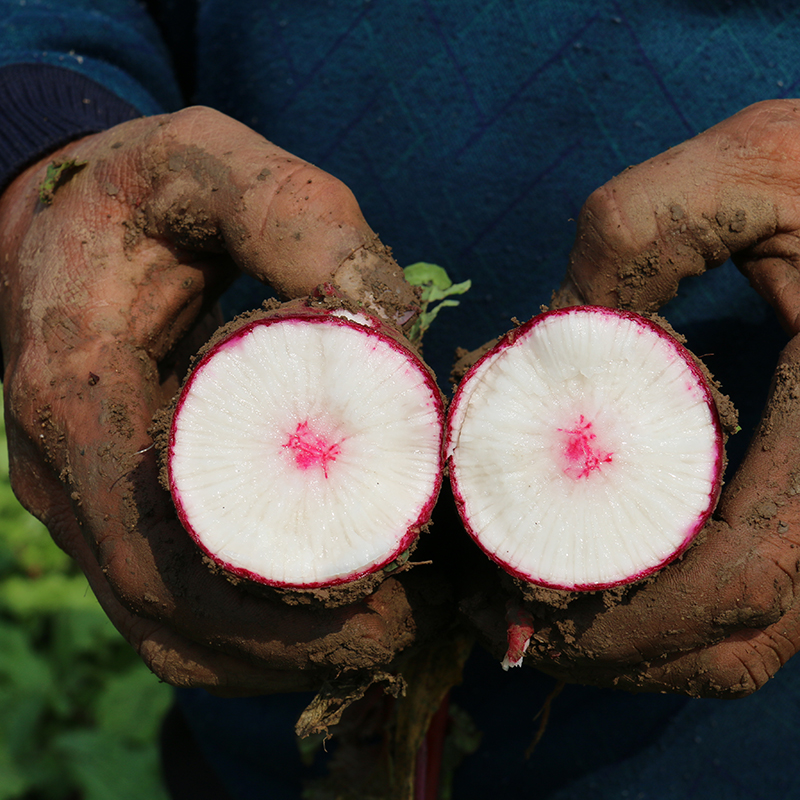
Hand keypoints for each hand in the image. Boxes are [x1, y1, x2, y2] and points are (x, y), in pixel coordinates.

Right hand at [0, 106, 438, 694]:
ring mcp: (79, 502)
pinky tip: (315, 620)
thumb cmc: (143, 190)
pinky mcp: (107, 511)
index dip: (271, 603)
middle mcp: (63, 472)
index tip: (384, 607)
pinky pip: (164, 609)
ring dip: (271, 656)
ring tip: (376, 635)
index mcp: (77, 392)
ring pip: (166, 630)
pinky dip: (242, 638)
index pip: (161, 546)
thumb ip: (299, 221)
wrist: (64, 219)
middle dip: (291, 646)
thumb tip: (391, 320)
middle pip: (169, 612)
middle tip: (406, 632)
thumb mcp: (214, 164)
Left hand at [464, 100, 799, 697]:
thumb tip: (540, 351)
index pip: (749, 572)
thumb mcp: (744, 176)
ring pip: (768, 638)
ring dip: (657, 652)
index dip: (636, 624)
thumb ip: (630, 248)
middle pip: (753, 638)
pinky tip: (614, 584)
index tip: (528, 621)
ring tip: (557, 624)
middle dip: (629, 656)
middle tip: (522, 636)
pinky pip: (774, 599)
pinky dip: (689, 617)